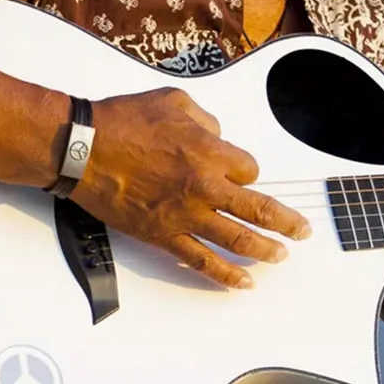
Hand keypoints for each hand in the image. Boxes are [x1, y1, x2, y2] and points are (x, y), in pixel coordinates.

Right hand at [70, 87, 310, 288]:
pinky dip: (225, 274)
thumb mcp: (171, 101)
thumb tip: (215, 135)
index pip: (248, 169)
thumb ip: (203, 119)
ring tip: (281, 255)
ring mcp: (185, 215)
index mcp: (208, 151)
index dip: (246, 170)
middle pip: (259, 209)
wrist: (82, 149)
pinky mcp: (163, 235)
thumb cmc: (120, 122)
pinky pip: (201, 260)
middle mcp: (203, 186)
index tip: (239, 173)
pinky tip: (242, 282)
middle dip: (286, 221)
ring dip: (266, 249)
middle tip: (301, 229)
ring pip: (238, 239)